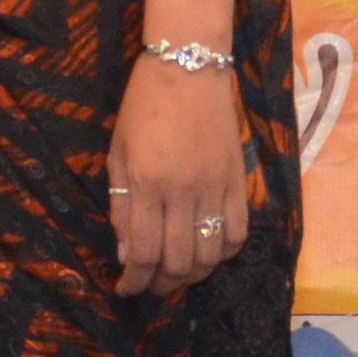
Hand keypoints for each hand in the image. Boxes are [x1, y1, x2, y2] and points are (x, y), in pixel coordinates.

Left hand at [109, 55, 249, 296]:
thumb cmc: (142, 107)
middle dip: (162, 285)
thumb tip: (127, 254)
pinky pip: (239, 231)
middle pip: (179, 262)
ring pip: (212, 254)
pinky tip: (210, 251)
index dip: (134, 281)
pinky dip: (226, 251)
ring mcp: (216, 188)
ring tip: (179, 274)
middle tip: (151, 287)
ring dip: (193, 274)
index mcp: (148, 183)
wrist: (189, 67)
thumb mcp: (118, 154)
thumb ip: (122, 205)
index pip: (143, 253)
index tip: (126, 289)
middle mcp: (184, 192)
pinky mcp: (239, 181)